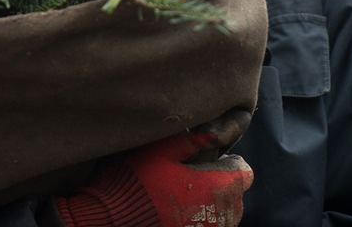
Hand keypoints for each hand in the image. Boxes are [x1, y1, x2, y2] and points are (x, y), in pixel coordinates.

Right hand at [54, 131, 252, 226]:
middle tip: (187, 175)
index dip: (227, 161)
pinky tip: (172, 212)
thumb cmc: (134, 182)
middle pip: (233, 195)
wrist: (108, 221)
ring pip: (220, 214)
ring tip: (178, 195)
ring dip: (207, 204)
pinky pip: (204, 225)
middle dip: (217, 184)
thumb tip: (217, 134)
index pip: (244, 172)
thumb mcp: (161, 150)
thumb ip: (194, 140)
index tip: (205, 158)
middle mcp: (221, 215)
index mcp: (218, 187)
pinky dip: (194, 219)